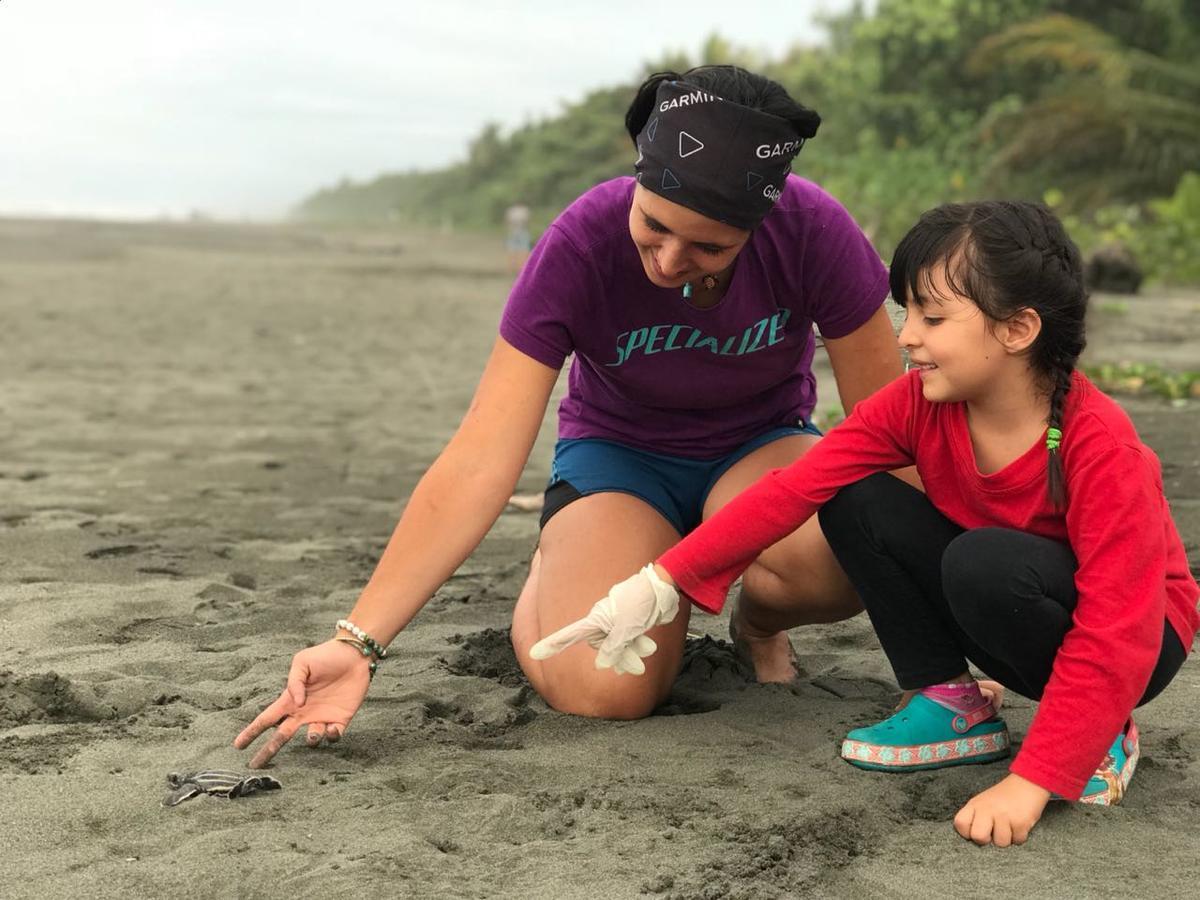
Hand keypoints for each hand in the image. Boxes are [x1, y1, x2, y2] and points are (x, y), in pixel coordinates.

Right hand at [233, 640, 371, 767]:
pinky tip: (332, 728)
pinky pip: (333, 736)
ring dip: (311, 739)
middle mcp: (304, 712)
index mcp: (291, 700)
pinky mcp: (340, 719)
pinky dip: (331, 736)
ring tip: (313, 733)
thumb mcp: (302, 662)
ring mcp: (322, 717)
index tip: (238, 746)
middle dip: (268, 751)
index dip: (252, 731)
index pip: (266, 719)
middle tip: (254, 766)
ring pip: (311, 739)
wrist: (354, 654)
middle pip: (281, 736)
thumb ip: (294, 682)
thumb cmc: (325, 656)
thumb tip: (296, 704)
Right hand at [528, 564, 678, 674]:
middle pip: (602, 648)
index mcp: (595, 620)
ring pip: (618, 647)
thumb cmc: (640, 603)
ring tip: (648, 648)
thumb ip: (613, 647)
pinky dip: (637, 645)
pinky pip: (629, 642)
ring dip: (632, 652)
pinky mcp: (628, 624)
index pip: (569, 634)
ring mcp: (615, 622)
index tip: (534, 652)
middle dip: (619, 658)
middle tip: (637, 667)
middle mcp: (602, 622)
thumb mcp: (625, 628)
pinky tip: (649, 646)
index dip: (552, 644)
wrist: (662, 589)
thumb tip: (602, 665)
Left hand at [954, 773, 1050, 846]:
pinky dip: (1019, 836)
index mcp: (975, 804)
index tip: (975, 830)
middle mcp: (987, 809)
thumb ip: (975, 816)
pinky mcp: (1020, 822)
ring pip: (1000, 843)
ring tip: (1009, 826)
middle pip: (978, 837)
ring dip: (1007, 838)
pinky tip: (1019, 825)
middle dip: (986, 840)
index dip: (966, 832)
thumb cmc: (1003, 797)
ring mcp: (1004, 816)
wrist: (1027, 783)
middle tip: (993, 832)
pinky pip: (1017, 841)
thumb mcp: (983, 801)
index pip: (960, 824)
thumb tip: (972, 837)